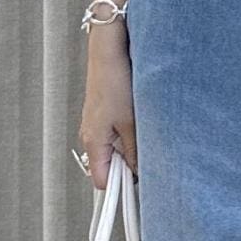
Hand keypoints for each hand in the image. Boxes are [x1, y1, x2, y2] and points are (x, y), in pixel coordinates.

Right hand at [79, 26, 138, 188]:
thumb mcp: (131, 122)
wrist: (109, 50)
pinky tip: (141, 123)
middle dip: (128, 169)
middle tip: (149, 162)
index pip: (101, 181)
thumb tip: (140, 174)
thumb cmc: (115, 81)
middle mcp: (91, 135)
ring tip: (146, 136)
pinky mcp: (105, 113)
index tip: (139, 190)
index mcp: (93, 141)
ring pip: (115, 150)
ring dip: (131, 150)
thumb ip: (134, 151)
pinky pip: (117, 134)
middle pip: (109, 167)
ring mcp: (97, 124)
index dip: (119, 188)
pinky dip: (129, 135)